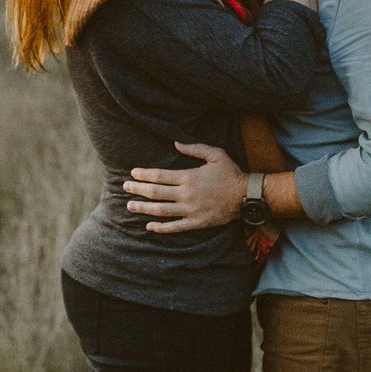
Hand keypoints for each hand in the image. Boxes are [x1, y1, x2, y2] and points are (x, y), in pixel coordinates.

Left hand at [122, 142, 244, 232]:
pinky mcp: (196, 223)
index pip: (160, 176)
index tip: (132, 174)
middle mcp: (186, 194)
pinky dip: (160, 228)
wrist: (245, 196)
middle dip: (138, 190)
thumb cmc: (231, 173)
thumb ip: (195, 149)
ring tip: (130, 206)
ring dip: (143, 208)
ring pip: (161, 210)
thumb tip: (175, 143)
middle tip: (124, 188)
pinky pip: (175, 227)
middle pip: (156, 193)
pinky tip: (149, 226)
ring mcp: (190, 210)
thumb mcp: (215, 154)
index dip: (144, 175)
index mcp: (189, 177)